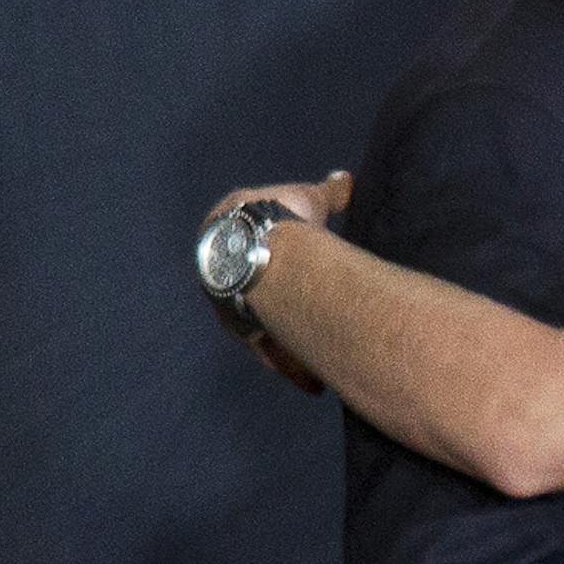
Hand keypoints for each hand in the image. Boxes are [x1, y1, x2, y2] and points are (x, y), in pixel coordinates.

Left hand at [201, 170, 354, 390]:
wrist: (261, 250)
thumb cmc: (282, 220)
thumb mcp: (308, 199)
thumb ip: (328, 193)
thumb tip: (345, 179)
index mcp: (225, 234)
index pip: (254, 252)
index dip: (281, 263)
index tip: (302, 276)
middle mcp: (218, 275)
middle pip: (257, 299)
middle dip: (284, 313)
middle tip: (311, 328)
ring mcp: (228, 306)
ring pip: (263, 330)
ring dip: (290, 346)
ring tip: (321, 363)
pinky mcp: (242, 333)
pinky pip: (271, 353)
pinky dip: (294, 367)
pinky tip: (315, 383)